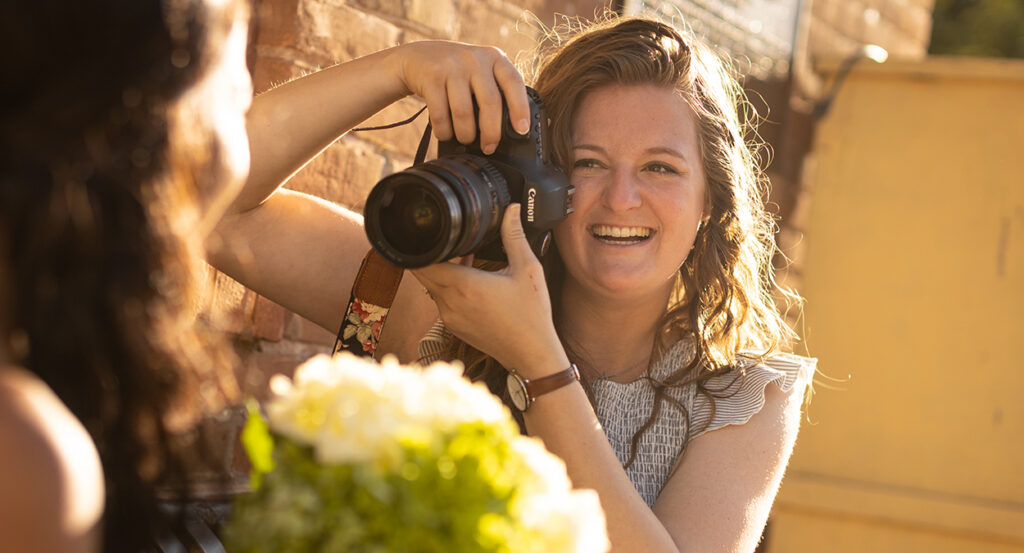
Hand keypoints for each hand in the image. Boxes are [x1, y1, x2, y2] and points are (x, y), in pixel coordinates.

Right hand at [389, 41, 529, 153]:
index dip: (520, 108)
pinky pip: (440, 114)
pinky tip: (445, 133)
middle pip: (490, 102)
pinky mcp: (431, 77)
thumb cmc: (457, 73)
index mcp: (494, 57)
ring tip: (465, 138)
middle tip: (489, 147)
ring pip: (464, 112)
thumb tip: (520, 127)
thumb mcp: (480, 71)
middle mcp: (475, 58)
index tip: (522, 130)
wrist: (417, 58)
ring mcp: (452, 66)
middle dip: (491, 132)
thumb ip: (497, 90)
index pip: (514, 82)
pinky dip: (444, 131)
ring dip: (466, 134)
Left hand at [412, 204, 568, 375]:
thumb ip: (514, 236)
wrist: (532, 354)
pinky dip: (449, 288)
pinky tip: (470, 280)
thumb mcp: (528, 269)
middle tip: (444, 240)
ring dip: (441, 272)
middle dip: (429, 255)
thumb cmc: (532, 315)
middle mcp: (450, 302)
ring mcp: (450, 317)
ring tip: (462, 258)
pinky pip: (441, 301)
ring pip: (432, 287)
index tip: (426, 232)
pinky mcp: (454, 327)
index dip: (419, 245)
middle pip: (422, 273)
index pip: (422, 262)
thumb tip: (511, 209)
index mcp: (464, 285)